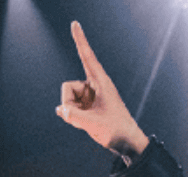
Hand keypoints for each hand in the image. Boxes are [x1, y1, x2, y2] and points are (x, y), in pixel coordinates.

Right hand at [57, 21, 149, 154]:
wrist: (126, 142)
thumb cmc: (115, 130)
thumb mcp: (93, 123)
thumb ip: (74, 116)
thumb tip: (60, 110)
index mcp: (101, 81)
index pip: (87, 56)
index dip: (80, 40)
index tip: (75, 23)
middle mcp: (94, 85)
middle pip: (68, 87)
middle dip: (68, 102)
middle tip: (83, 117)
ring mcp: (90, 95)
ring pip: (68, 98)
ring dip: (72, 112)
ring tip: (88, 122)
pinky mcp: (87, 105)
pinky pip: (70, 106)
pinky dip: (70, 113)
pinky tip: (67, 116)